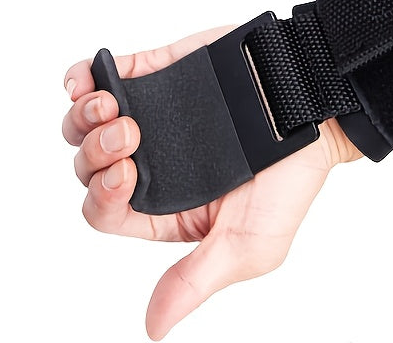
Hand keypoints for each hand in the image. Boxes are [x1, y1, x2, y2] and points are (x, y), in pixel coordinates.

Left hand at [62, 27, 362, 339]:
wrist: (311, 107)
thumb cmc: (287, 181)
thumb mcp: (247, 244)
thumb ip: (194, 279)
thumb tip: (153, 328)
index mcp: (163, 209)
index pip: (105, 209)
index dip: (103, 194)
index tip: (129, 174)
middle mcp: (149, 164)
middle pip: (88, 165)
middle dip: (95, 150)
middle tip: (128, 134)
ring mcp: (148, 117)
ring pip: (85, 124)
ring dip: (83, 116)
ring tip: (109, 106)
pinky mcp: (153, 75)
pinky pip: (99, 75)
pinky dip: (81, 77)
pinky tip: (90, 81)